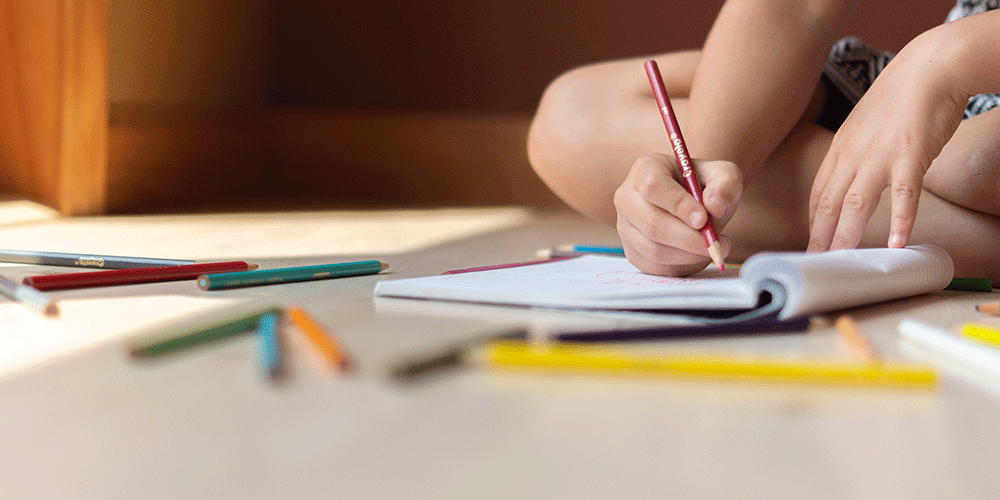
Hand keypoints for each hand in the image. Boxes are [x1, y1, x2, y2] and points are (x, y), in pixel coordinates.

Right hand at [614, 153, 740, 275]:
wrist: (693, 207)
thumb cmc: (704, 187)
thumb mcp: (722, 175)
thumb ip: (725, 184)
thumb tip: (714, 206)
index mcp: (645, 169)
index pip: (653, 186)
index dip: (678, 204)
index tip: (703, 219)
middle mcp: (627, 197)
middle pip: (651, 223)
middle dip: (687, 237)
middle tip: (714, 243)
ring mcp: (625, 226)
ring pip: (653, 248)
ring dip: (687, 253)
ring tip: (711, 247)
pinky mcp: (632, 251)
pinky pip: (654, 265)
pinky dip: (680, 264)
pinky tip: (696, 254)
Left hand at [808, 33, 967, 250]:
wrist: (929, 68)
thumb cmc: (900, 99)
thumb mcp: (863, 127)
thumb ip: (855, 155)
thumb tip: (852, 182)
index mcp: (840, 148)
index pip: (819, 194)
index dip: (813, 223)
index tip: (810, 245)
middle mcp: (853, 154)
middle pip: (829, 204)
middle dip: (821, 237)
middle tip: (816, 264)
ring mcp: (880, 156)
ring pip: (857, 204)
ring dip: (848, 235)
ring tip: (842, 261)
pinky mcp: (910, 155)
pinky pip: (904, 194)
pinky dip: (901, 219)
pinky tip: (898, 242)